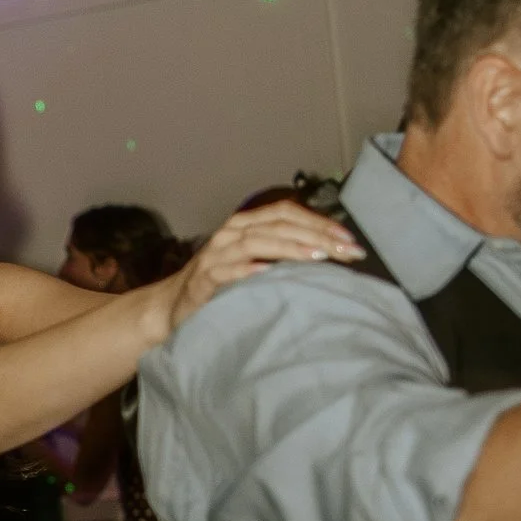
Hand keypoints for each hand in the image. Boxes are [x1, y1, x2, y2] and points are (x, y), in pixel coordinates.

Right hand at [169, 198, 362, 325]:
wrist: (172, 307)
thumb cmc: (221, 286)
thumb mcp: (253, 263)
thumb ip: (282, 254)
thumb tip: (330, 254)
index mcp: (246, 225)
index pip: (287, 213)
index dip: (319, 222)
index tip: (348, 239)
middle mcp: (231, 233)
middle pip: (278, 225)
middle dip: (315, 235)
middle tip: (345, 251)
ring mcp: (216, 254)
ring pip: (256, 242)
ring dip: (289, 248)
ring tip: (317, 256)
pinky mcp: (203, 279)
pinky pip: (228, 271)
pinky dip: (248, 270)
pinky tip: (268, 273)